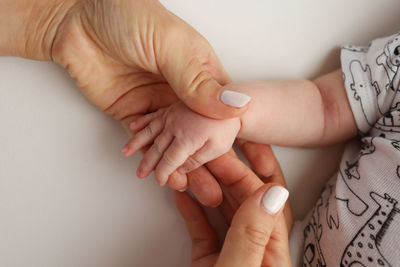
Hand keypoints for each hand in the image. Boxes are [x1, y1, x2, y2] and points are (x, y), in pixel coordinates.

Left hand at [1, 0, 248, 206]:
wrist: (74, 21)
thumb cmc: (126, 15)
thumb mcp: (171, 46)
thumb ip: (198, 81)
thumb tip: (235, 104)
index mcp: (199, 68)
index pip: (224, 104)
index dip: (235, 130)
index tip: (250, 158)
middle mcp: (180, 88)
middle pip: (201, 128)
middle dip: (211, 156)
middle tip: (223, 182)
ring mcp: (156, 102)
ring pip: (175, 139)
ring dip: (184, 163)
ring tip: (195, 186)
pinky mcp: (132, 113)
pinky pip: (146, 139)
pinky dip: (156, 157)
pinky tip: (166, 173)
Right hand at [122, 102, 240, 185]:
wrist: (235, 98)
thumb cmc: (228, 123)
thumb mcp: (218, 147)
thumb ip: (197, 159)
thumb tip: (182, 169)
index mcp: (186, 139)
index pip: (169, 161)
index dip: (162, 173)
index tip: (159, 180)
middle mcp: (175, 126)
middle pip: (157, 148)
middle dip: (147, 162)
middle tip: (141, 173)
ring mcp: (172, 113)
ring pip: (150, 131)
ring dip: (137, 142)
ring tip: (126, 152)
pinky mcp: (173, 104)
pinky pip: (154, 113)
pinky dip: (143, 120)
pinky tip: (135, 125)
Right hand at [175, 144, 292, 266]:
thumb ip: (251, 234)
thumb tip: (271, 193)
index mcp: (272, 256)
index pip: (263, 202)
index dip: (243, 174)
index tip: (225, 155)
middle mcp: (253, 252)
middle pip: (242, 202)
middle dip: (222, 175)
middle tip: (206, 155)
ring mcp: (230, 257)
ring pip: (222, 213)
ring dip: (206, 189)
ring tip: (191, 171)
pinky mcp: (207, 264)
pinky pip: (201, 232)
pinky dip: (192, 213)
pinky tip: (183, 197)